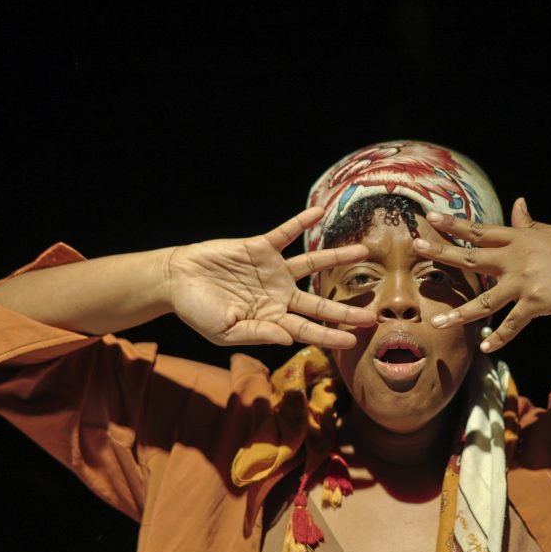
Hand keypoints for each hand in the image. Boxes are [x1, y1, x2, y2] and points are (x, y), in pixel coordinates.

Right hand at [165, 207, 376, 347]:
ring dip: (337, 257)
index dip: (330, 335)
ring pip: (312, 264)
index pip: (308, 329)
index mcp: (271, 320)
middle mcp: (279, 296)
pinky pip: (286, 233)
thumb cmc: (198, 311)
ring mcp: (273, 271)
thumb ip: (257, 335)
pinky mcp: (261, 248)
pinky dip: (301, 222)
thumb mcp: (224, 332)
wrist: (176, 280)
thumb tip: (289, 339)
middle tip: (373, 314)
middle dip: (345, 310)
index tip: (354, 339)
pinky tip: (319, 212)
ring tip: (363, 251)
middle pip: (319, 304)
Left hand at [413, 198, 550, 351]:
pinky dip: (499, 338)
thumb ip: (530, 224)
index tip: (429, 216)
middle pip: (473, 256)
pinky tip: (485, 348)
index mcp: (521, 238)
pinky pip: (512, 324)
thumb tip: (517, 203)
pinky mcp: (538, 303)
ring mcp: (526, 281)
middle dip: (442, 252)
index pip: (481, 230)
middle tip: (415, 246)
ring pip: (484, 300)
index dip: (454, 224)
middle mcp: (518, 257)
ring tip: (436, 323)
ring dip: (459, 313)